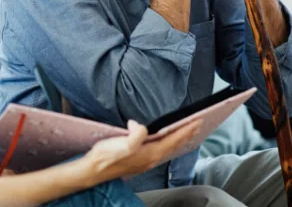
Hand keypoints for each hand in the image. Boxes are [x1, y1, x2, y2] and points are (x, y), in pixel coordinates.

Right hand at [80, 119, 200, 184]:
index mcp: (150, 153)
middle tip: (198, 125)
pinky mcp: (139, 161)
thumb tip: (140, 125)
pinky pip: (160, 151)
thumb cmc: (107, 156)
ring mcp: (145, 161)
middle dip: (187, 135)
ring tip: (186, 132)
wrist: (94, 170)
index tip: (198, 120)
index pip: (173, 139)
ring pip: (168, 149)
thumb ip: (136, 134)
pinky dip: (168, 144)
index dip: (186, 129)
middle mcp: (151, 159)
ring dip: (179, 140)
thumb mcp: (123, 143)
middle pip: (174, 145)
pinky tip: (166, 141)